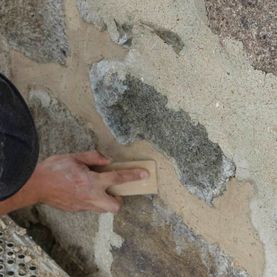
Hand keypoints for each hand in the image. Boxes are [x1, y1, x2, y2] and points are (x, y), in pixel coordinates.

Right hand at [26, 151, 148, 212]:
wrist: (35, 184)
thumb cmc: (55, 169)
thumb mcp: (75, 157)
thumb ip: (94, 158)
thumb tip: (107, 160)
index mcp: (92, 181)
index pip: (118, 178)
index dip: (133, 176)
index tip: (144, 174)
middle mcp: (91, 196)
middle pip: (115, 206)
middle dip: (118, 199)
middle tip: (112, 189)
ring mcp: (83, 205)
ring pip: (103, 209)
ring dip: (106, 200)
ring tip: (96, 189)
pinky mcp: (76, 209)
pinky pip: (91, 207)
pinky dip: (93, 200)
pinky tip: (83, 191)